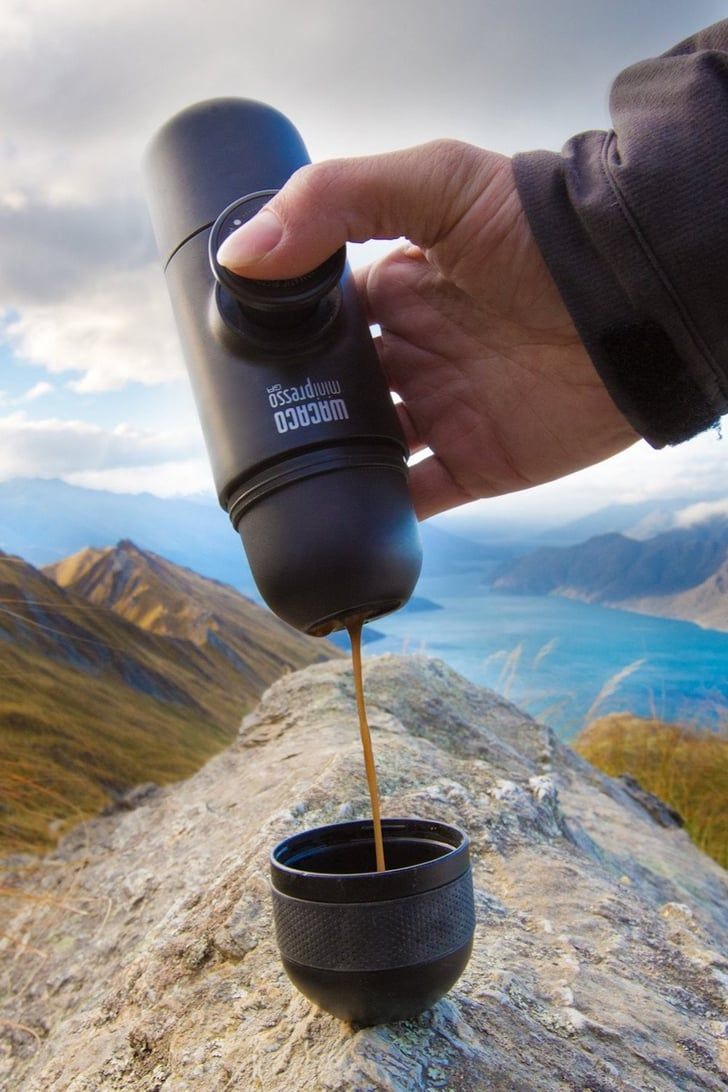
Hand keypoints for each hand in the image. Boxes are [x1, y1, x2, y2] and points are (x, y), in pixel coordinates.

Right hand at [216, 141, 638, 519]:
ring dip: (325, 461)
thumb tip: (242, 254)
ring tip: (275, 476)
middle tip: (244, 424)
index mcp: (397, 291)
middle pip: (336, 390)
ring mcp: (441, 414)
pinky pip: (412, 501)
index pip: (322, 317)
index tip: (229, 350)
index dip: (278, 331)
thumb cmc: (538, 233)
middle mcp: (414, 355)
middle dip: (294, 405)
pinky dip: (375, 513)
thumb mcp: (435, 185)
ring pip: (363, 449)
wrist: (630, 301)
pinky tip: (333, 514)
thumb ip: (334, 201)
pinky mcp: (473, 466)